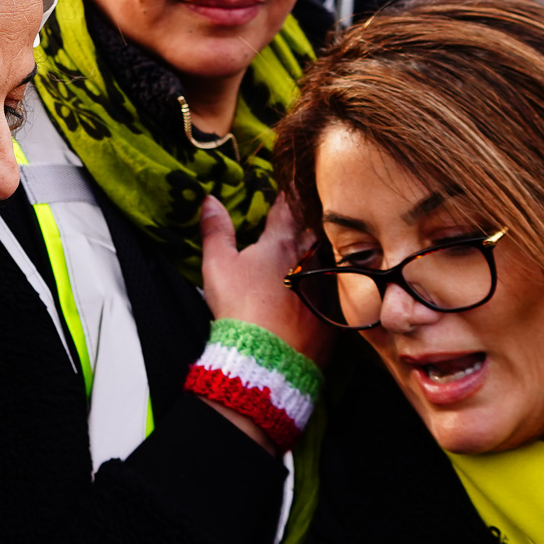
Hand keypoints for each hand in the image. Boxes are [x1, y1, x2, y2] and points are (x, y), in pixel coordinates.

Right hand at [201, 196, 328, 362]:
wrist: (269, 355)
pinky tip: (323, 290)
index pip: (286, 209)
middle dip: (308, 221)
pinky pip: (333, 292)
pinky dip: (328, 286)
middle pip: (312, 231)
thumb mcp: (217, 265)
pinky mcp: (331, 313)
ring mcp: (323, 286)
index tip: (288, 188)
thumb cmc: (239, 306)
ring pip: (327, 259)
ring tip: (313, 250)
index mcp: (279, 243)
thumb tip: (210, 199)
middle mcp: (307, 259)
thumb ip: (216, 230)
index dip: (286, 197)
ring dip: (319, 252)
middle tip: (306, 214)